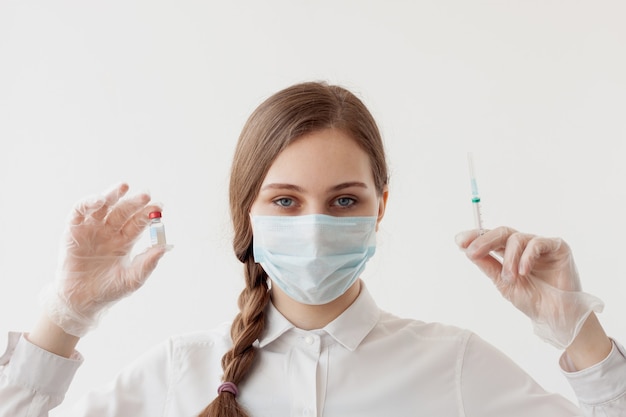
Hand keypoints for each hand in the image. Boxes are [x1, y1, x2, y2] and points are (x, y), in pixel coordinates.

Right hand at [41, 183, 167, 336]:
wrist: (82, 302)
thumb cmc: (108, 291)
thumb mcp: (132, 279)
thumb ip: (148, 263)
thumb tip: (166, 247)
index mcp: (124, 241)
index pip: (138, 222)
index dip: (148, 214)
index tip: (159, 208)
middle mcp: (109, 232)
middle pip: (123, 211)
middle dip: (134, 202)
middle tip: (145, 196)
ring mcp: (91, 230)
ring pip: (103, 206)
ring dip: (112, 195)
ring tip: (123, 187)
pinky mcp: (73, 230)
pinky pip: (80, 212)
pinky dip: (89, 203)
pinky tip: (100, 200)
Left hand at [455, 227, 603, 348]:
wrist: (556, 316)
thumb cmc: (532, 299)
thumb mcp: (502, 282)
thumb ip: (487, 265)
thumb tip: (467, 250)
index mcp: (509, 252)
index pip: (490, 238)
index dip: (475, 236)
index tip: (459, 242)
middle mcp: (524, 246)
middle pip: (501, 233)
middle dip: (483, 241)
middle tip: (471, 252)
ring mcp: (540, 245)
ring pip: (516, 238)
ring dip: (508, 258)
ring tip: (509, 278)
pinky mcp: (557, 247)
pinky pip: (537, 243)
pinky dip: (527, 256)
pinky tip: (523, 271)